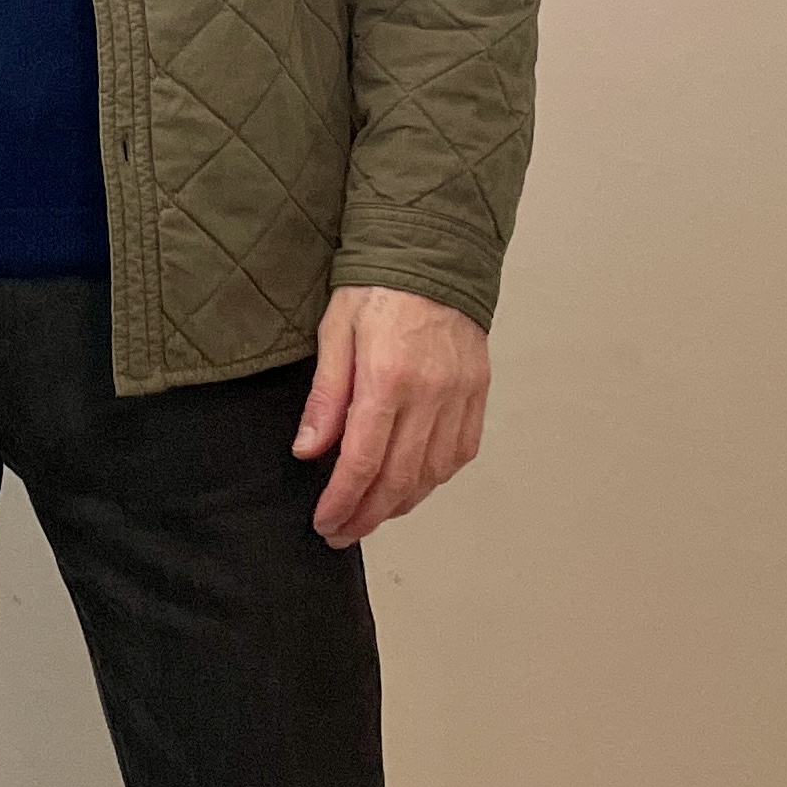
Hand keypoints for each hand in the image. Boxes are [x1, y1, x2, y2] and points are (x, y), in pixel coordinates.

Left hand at [292, 286, 488, 549]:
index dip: (342, 501)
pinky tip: (411, 485)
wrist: (434, 253)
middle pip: (400, 479)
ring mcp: (460, 395)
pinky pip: (460, 453)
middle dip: (367, 515)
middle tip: (341, 532)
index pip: (363, 461)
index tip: (325, 522)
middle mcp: (431, 392)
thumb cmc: (377, 287)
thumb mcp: (334, 332)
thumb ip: (325, 397)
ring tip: (370, 514)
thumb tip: (308, 451)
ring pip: (433, 473)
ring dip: (400, 503)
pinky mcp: (478, 393)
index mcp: (388, 376)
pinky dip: (434, 478)